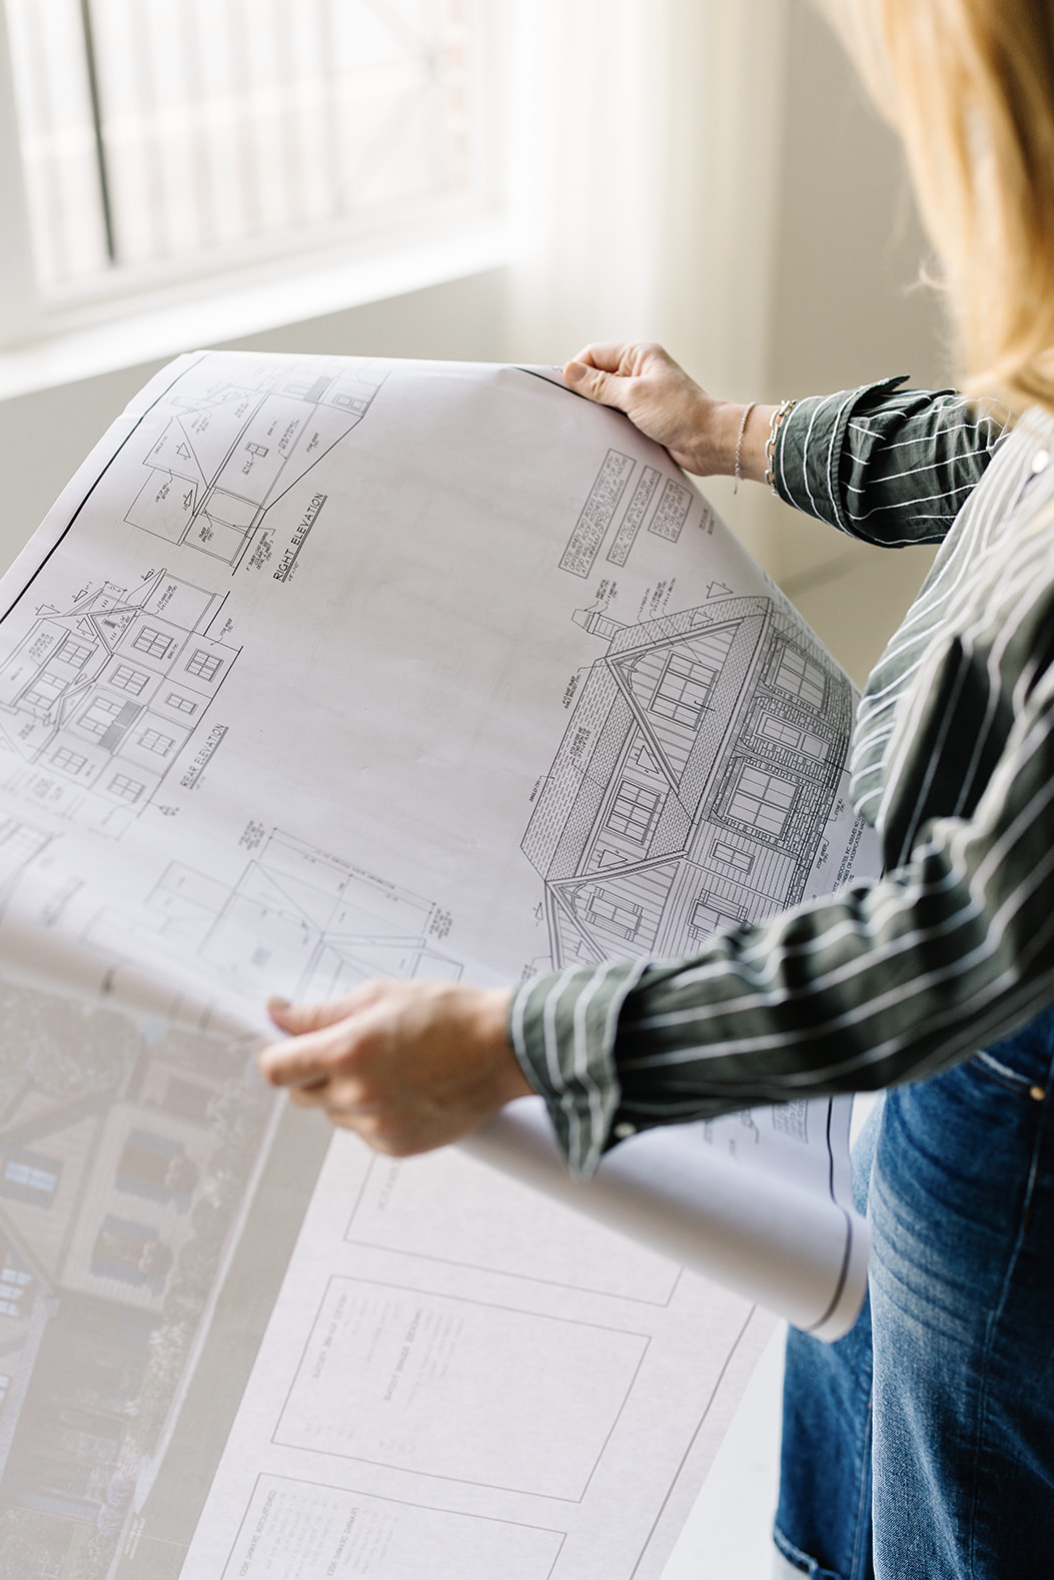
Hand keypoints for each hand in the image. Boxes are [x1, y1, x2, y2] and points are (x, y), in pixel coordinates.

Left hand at [259, 980, 531, 1155]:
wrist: (504, 1049)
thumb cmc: (450, 1015)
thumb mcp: (380, 996)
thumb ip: (322, 1012)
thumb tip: (279, 1015)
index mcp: (347, 1051)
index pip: (275, 1069)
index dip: (276, 1056)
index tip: (285, 1047)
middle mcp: (357, 1094)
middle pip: (300, 1094)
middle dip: (314, 1072)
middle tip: (351, 1048)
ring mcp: (377, 1125)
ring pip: (334, 1113)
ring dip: (346, 1093)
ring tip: (389, 1067)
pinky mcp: (396, 1146)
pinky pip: (363, 1132)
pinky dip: (374, 1113)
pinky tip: (404, 1088)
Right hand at [563, 342, 772, 480]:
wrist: (710, 442)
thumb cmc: (681, 413)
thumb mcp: (633, 396)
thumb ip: (599, 385)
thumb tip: (570, 371)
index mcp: (638, 356)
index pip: (594, 355)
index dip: (577, 370)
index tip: (562, 391)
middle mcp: (639, 372)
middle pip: (598, 377)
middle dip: (584, 394)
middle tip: (570, 412)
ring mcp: (642, 396)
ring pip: (606, 400)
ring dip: (597, 413)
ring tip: (586, 426)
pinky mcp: (644, 418)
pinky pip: (617, 418)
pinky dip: (608, 426)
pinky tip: (600, 437)